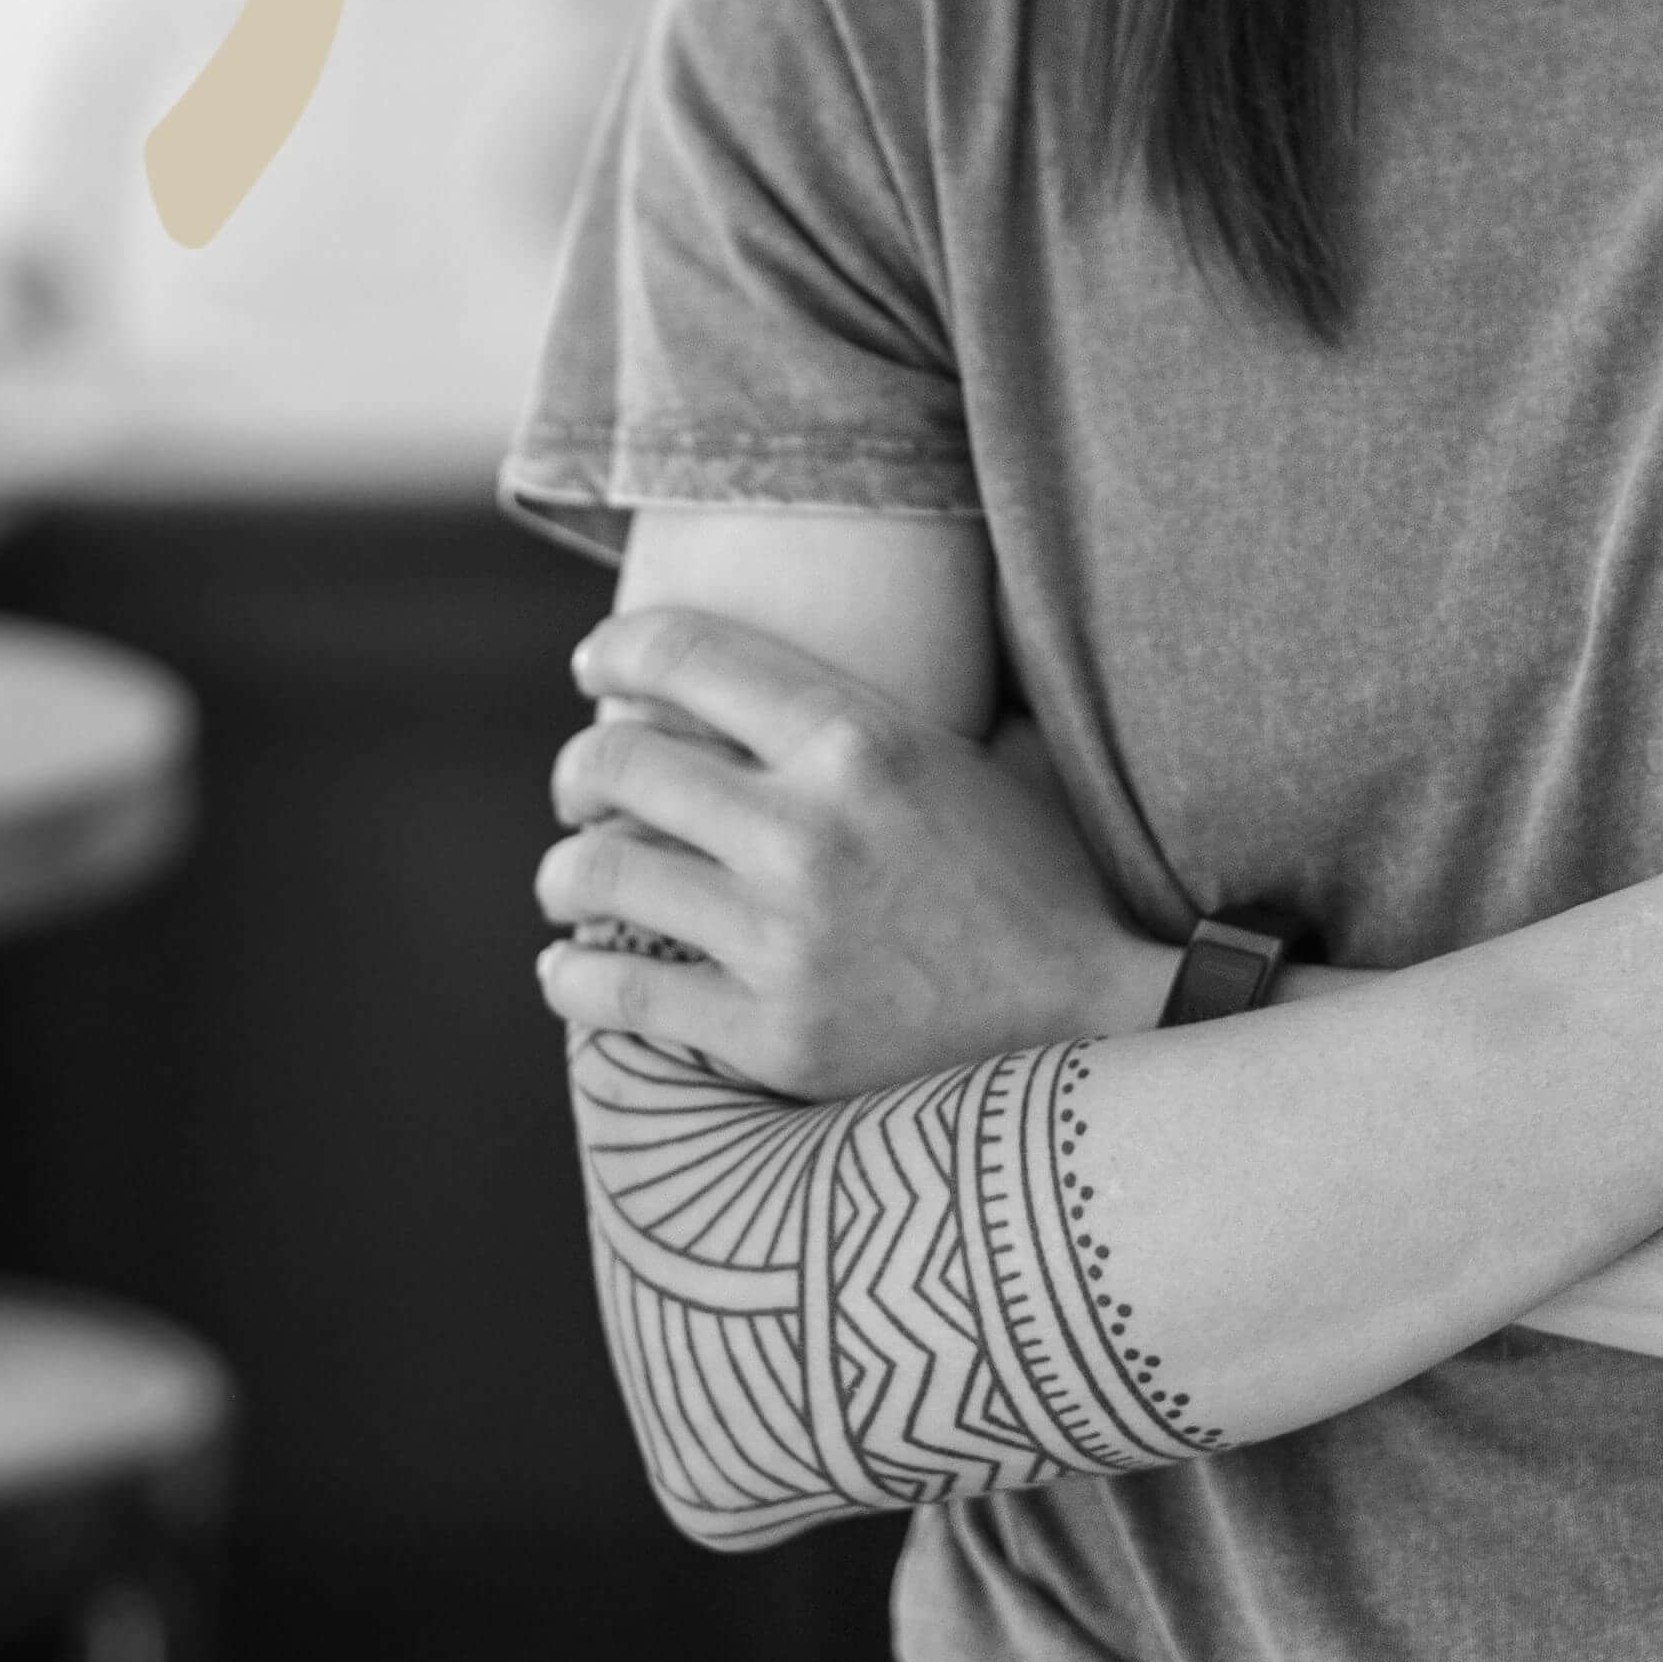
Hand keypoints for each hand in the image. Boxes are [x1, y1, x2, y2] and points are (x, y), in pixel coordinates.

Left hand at [528, 604, 1173, 1099]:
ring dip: (564, 871)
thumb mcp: (978, 752)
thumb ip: (886, 698)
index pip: (683, 655)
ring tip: (570, 879)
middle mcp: (808, 831)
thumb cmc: (1036, 878)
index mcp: (858, 741)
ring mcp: (785, 939)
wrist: (1098, 1021)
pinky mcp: (773, 1036)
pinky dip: (570, 975)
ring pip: (598, 873)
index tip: (594, 667)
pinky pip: (618, 991)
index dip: (616, 650)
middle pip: (617, 761)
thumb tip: (827, 625)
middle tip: (581, 788)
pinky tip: (568, 968)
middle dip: (578, 769)